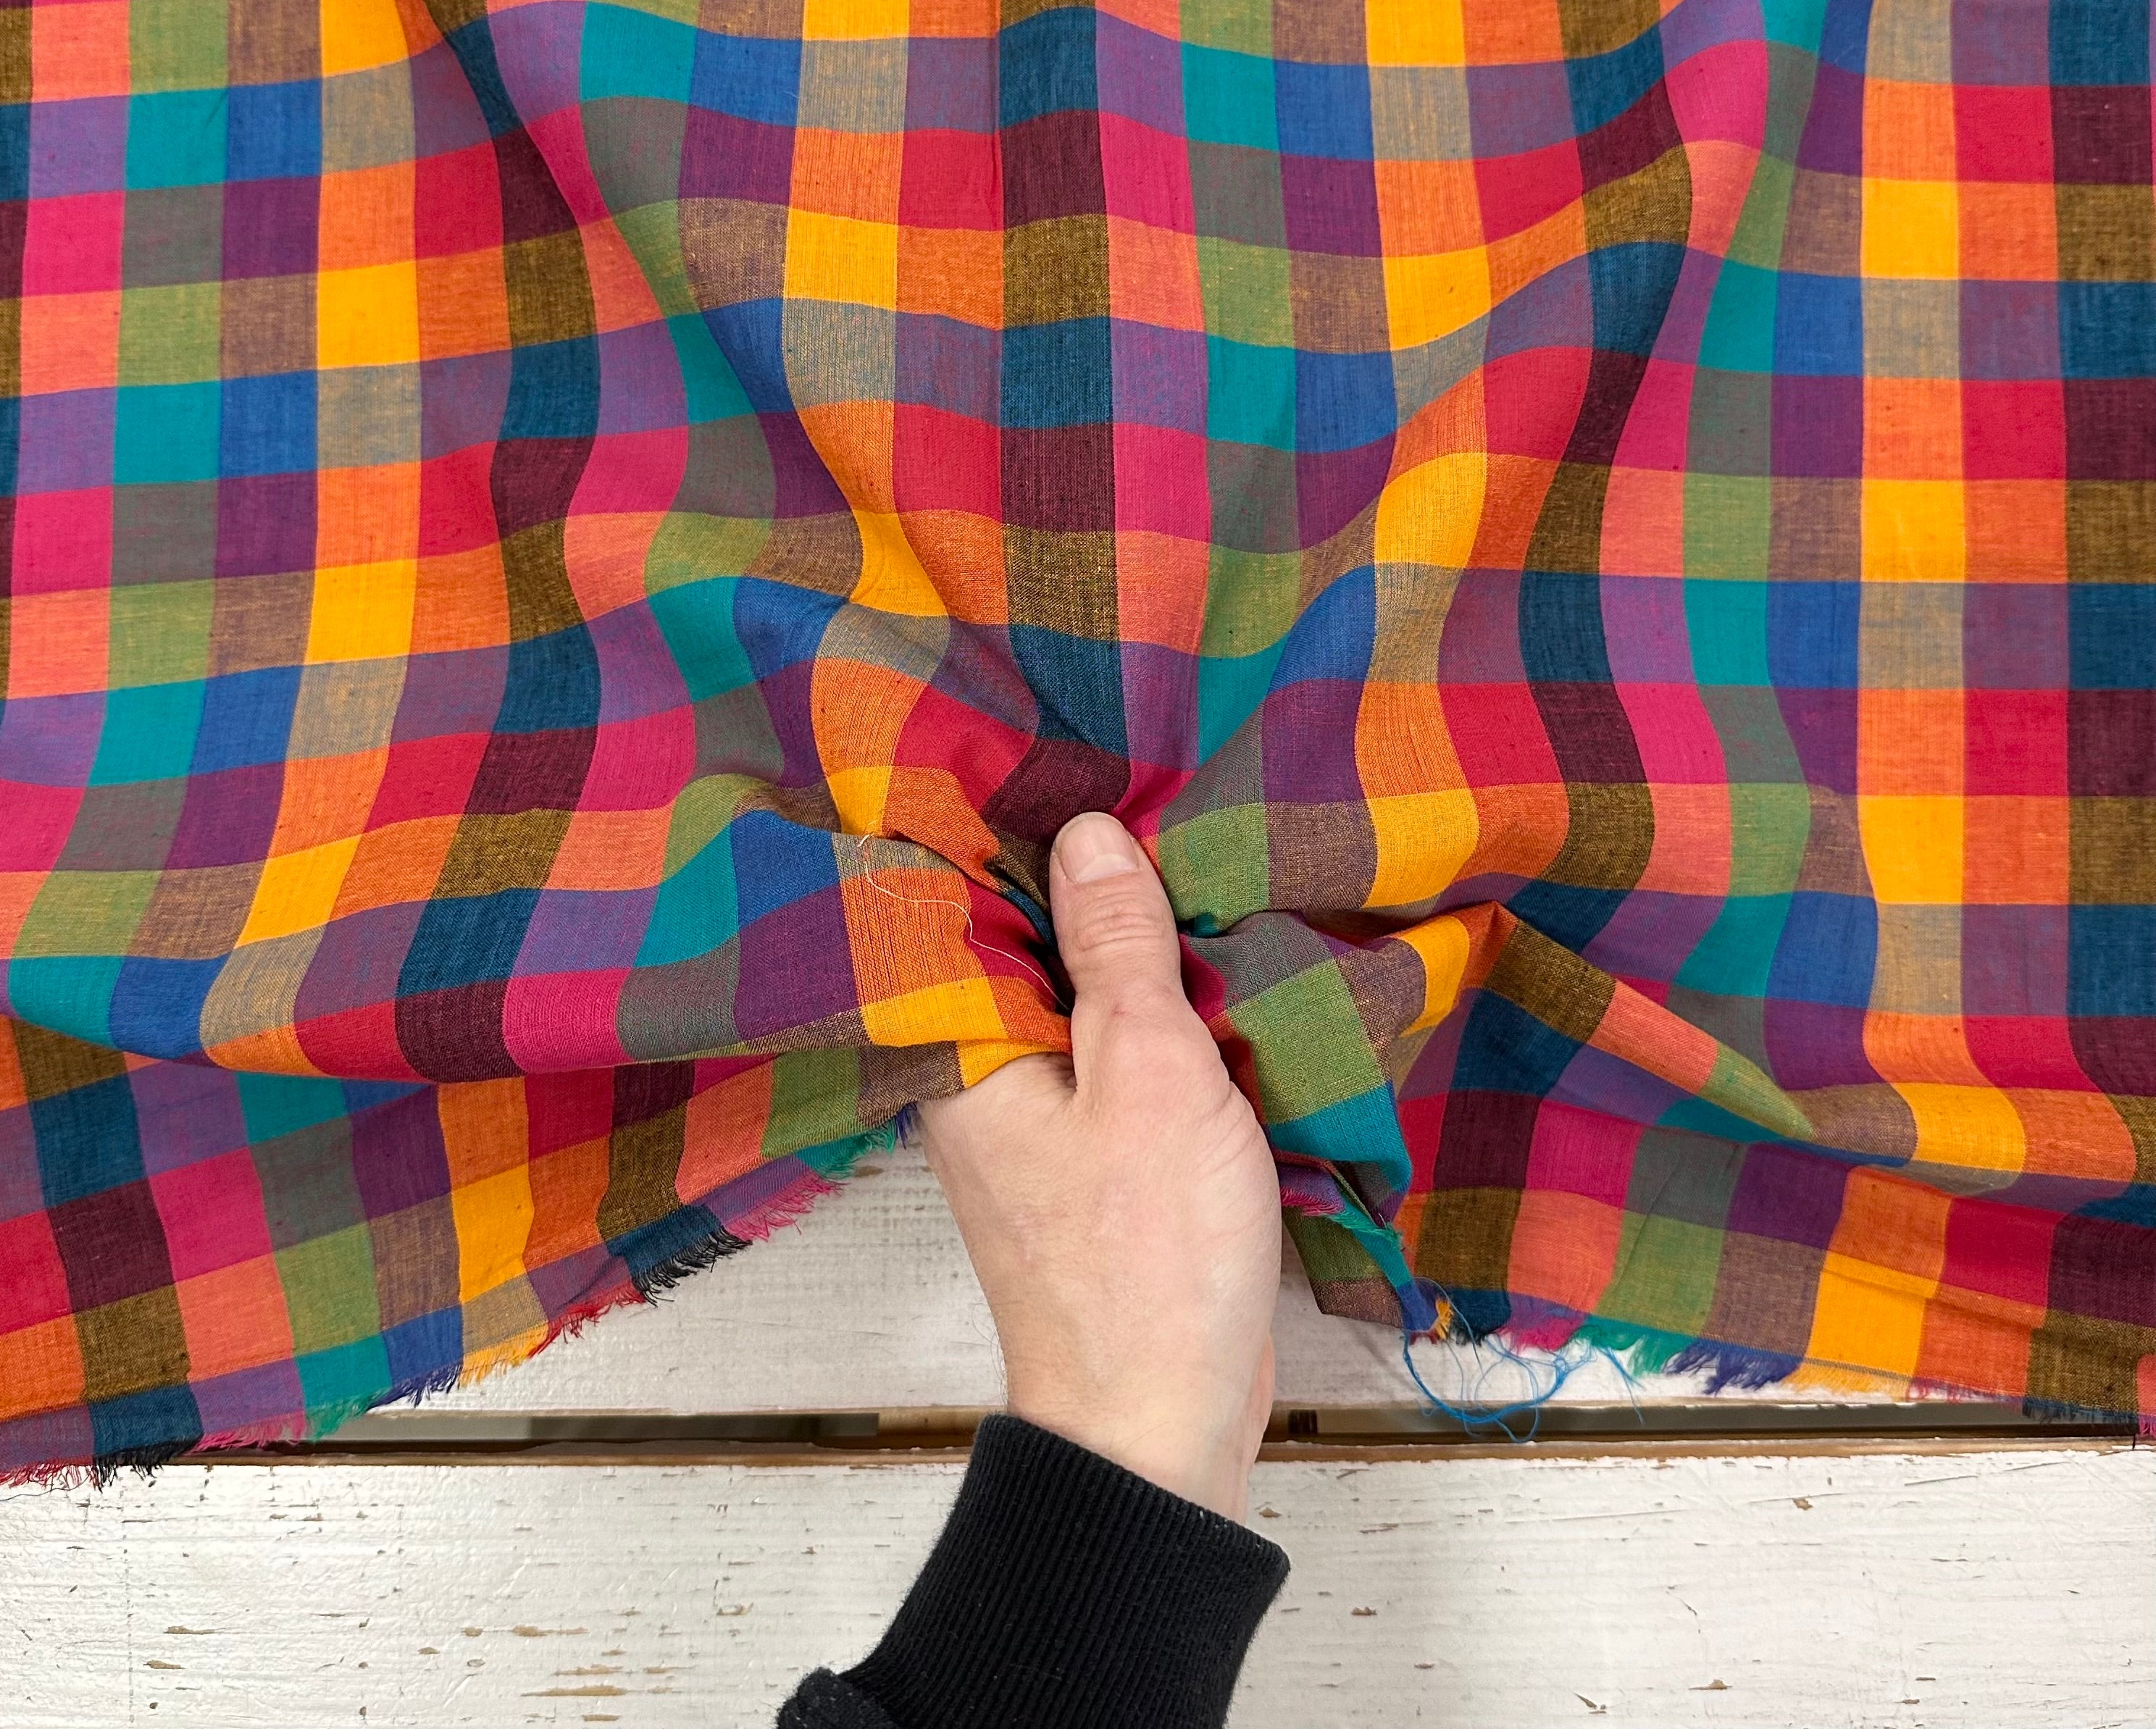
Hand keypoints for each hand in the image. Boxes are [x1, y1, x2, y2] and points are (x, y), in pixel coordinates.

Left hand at [916, 811, 1282, 1520]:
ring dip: (1139, 949)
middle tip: (1159, 785)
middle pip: (1032, 944)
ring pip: (1085, 998)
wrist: (1160, 1423)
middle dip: (1094, 881)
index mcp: (964, 1049)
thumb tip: (1087, 832)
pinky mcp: (1095, 1152)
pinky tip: (1212, 965)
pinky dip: (1162, 1015)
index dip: (1021, 827)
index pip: (967, 903)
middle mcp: (983, 1075)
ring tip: (1196, 851)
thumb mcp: (1148, 1071)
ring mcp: (1040, 1117)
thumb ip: (1115, 947)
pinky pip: (1120, 1053)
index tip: (1074, 752)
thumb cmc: (1147, 1257)